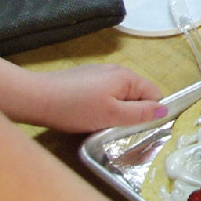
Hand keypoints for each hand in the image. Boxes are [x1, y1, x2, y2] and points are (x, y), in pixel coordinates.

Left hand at [8, 63, 165, 132]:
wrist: (36, 98)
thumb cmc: (75, 108)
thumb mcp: (112, 116)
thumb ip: (140, 113)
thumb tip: (164, 110)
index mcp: (127, 77)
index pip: (155, 95)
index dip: (150, 114)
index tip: (137, 129)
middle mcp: (116, 70)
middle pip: (138, 95)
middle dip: (131, 114)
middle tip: (116, 129)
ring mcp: (99, 73)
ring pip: (120, 96)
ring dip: (115, 112)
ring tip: (99, 124)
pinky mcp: (85, 79)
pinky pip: (105, 94)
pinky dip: (101, 106)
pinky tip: (86, 115)